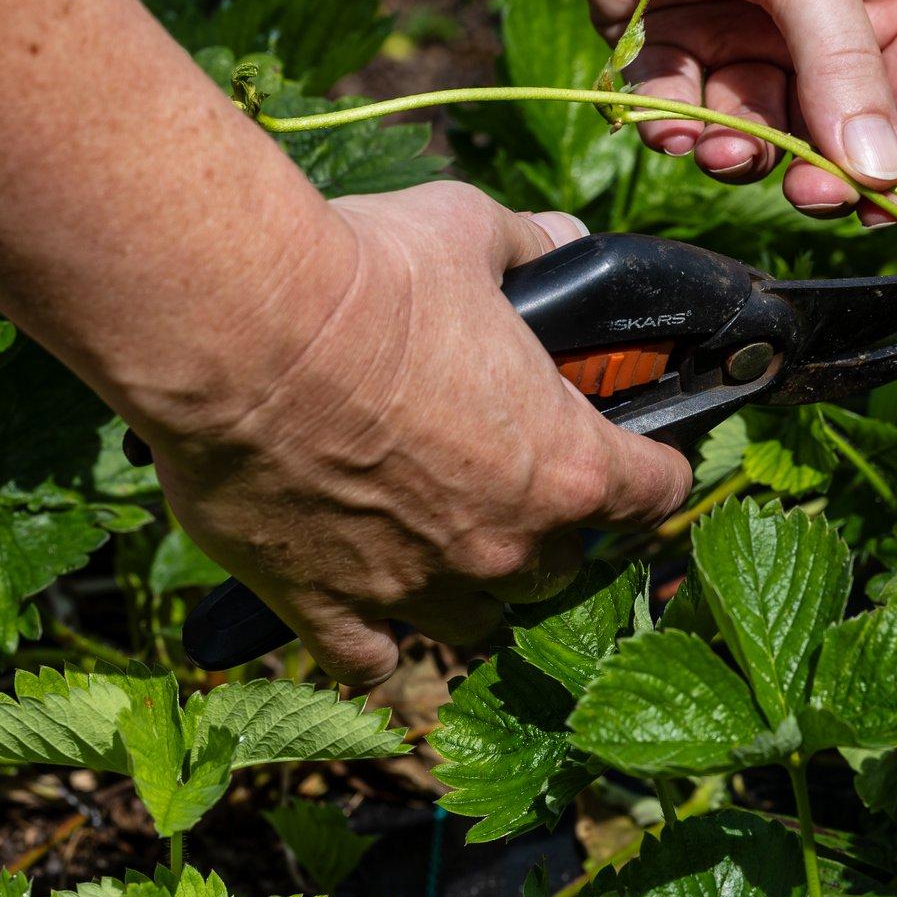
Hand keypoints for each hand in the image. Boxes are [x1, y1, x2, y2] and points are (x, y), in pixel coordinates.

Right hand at [143, 183, 691, 684]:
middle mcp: (504, 542)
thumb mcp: (470, 233)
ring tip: (443, 547)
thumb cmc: (368, 279)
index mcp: (564, 462)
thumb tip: (562, 237)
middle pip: (563, 568)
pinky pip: (370, 663)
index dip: (654, 472)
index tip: (642, 460)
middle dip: (551, 531)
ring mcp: (417, 586)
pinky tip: (365, 610)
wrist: (240, 332)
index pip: (656, 492)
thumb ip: (530, 245)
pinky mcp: (326, 607)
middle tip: (518, 484)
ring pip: (476, 625)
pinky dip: (374, 641)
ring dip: (471, 590)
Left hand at [526, 0, 896, 221]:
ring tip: (711, 143)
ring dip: (735, 151)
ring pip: (755, 133)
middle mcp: (826, 22)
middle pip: (838, 134)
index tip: (882, 207)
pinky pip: (683, 108)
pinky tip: (662, 119)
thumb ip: (840, 67)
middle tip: (794, 190)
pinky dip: (674, 123)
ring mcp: (747, 31)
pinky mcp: (671, 36)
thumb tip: (882, 179)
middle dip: (813, 167)